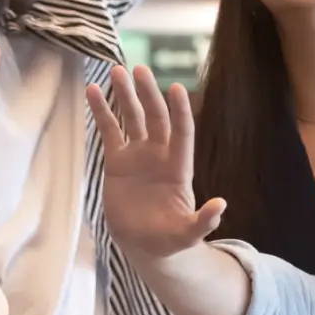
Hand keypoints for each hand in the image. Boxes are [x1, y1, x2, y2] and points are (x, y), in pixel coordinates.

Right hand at [87, 67, 224, 260]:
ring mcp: (138, 155)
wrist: (144, 244)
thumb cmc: (169, 240)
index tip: (175, 88)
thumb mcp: (187, 235)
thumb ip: (203, 222)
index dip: (179, 111)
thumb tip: (221, 205)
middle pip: (156, 118)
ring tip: (117, 71)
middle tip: (139, 70)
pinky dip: (102, 111)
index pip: (182, 133)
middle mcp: (159, 155)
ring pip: (132, 118)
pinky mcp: (117, 161)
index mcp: (178, 168)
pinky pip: (109, 131)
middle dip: (149, 94)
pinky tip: (93, 90)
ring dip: (125, 95)